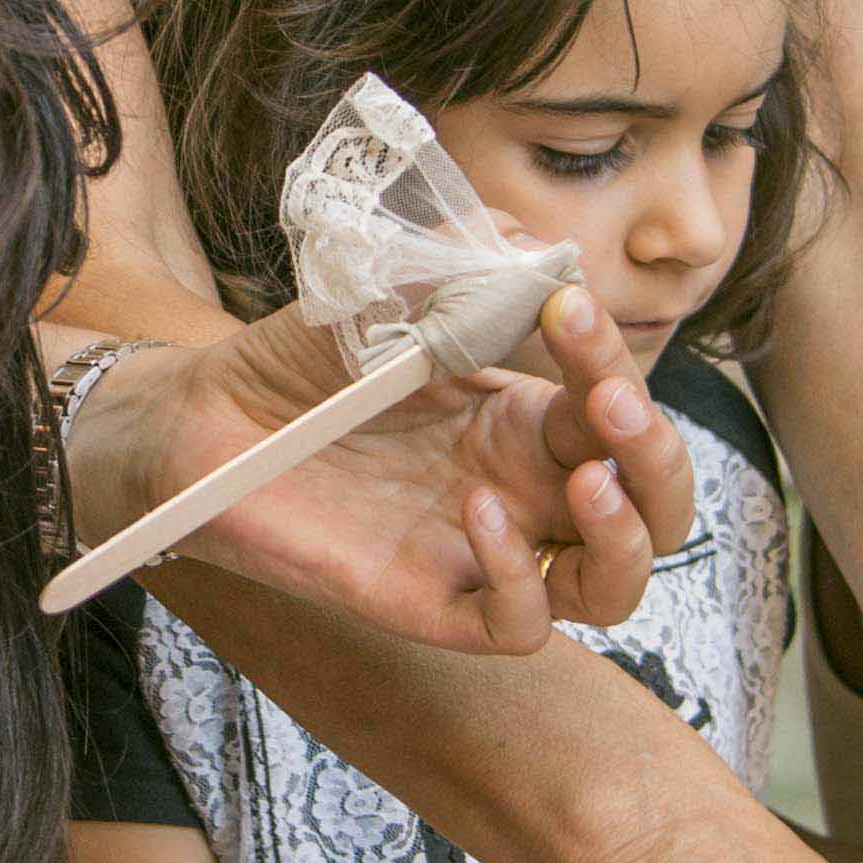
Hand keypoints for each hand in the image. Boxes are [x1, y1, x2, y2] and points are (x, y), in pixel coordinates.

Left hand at [70, 287, 694, 653]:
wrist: (204, 423)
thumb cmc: (294, 363)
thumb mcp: (376, 299)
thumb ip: (451, 269)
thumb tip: (527, 238)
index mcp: (523, 415)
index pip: (617, 404)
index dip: (614, 360)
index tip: (569, 309)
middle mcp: (521, 488)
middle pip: (651, 503)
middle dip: (658, 456)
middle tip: (614, 408)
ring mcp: (482, 551)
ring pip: (609, 581)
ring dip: (624, 534)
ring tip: (587, 482)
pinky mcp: (432, 605)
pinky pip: (518, 623)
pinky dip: (519, 578)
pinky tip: (477, 515)